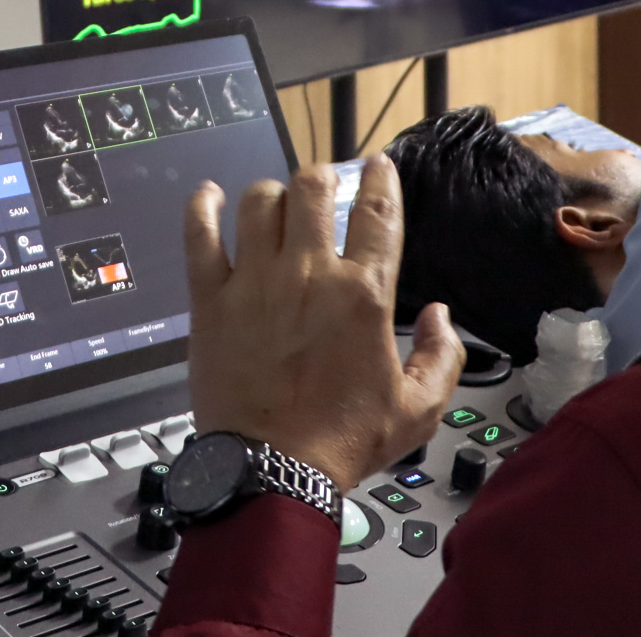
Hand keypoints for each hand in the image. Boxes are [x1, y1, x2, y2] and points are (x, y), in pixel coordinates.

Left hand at [183, 156, 463, 492]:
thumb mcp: (417, 410)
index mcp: (361, 295)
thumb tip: (439, 318)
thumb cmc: (340, 442)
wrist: (274, 472)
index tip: (378, 167)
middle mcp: (308, 275)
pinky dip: (202, 208)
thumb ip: (441, 357)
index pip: (377, 212)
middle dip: (322, 178)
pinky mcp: (211, 301)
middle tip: (323, 187)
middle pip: (313, 188)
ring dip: (272, 194)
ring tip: (276, 203)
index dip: (380, 179)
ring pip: (259, 202)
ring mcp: (254, 282)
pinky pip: (200, 237)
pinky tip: (209, 194)